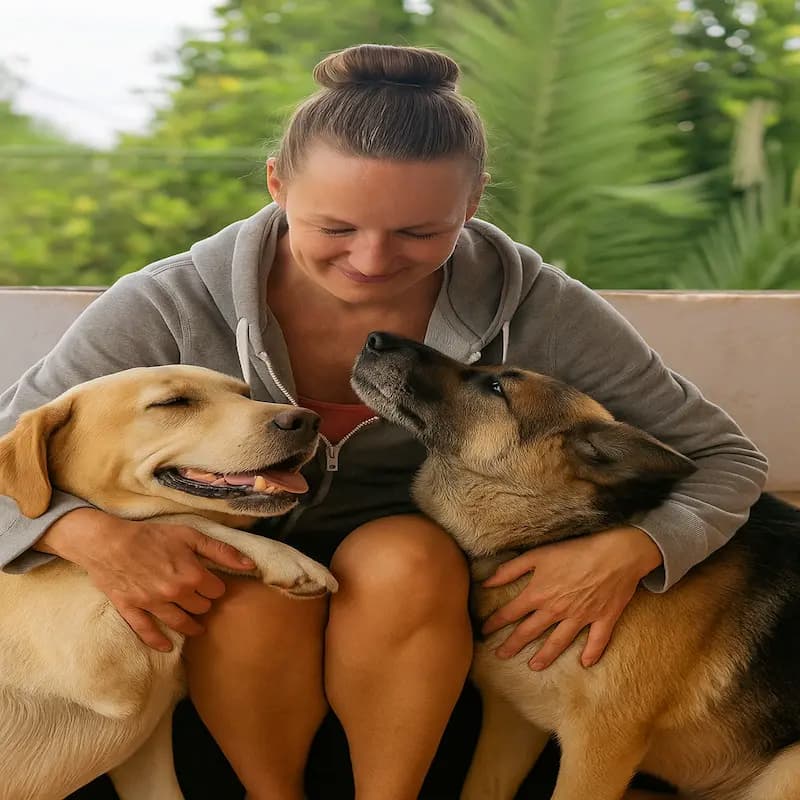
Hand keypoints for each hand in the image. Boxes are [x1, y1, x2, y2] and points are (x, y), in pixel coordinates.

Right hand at [37, 508, 256, 651]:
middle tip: (200, 599)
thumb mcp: (190, 535)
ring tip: (196, 628)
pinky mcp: (132, 610)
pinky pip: (147, 631)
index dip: (216, 586)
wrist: (108, 541)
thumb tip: (250, 566)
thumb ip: (222, 551)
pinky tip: (167, 647)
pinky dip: (158, 641)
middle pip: (201, 608)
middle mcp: (176, 595)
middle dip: (203, 603)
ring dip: (190, 626)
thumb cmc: (152, 535)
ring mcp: (153, 605)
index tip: (212, 583)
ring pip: (180, 623)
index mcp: (193, 576)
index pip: (217, 592)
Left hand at [481, 526, 661, 669]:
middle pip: (530, 632)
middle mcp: (557, 610)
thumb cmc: (575, 550)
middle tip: (501, 655)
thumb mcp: (538, 555)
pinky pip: (597, 641)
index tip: (484, 630)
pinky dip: (592, 653)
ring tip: (534, 666)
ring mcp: (580, 617)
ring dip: (546, 656)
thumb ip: (511, 570)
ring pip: (559, 642)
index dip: (495, 622)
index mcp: (539, 594)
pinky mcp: (603, 619)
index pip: (510, 613)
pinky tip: (585, 664)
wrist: (615, 554)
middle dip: (513, 645)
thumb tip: (487, 582)